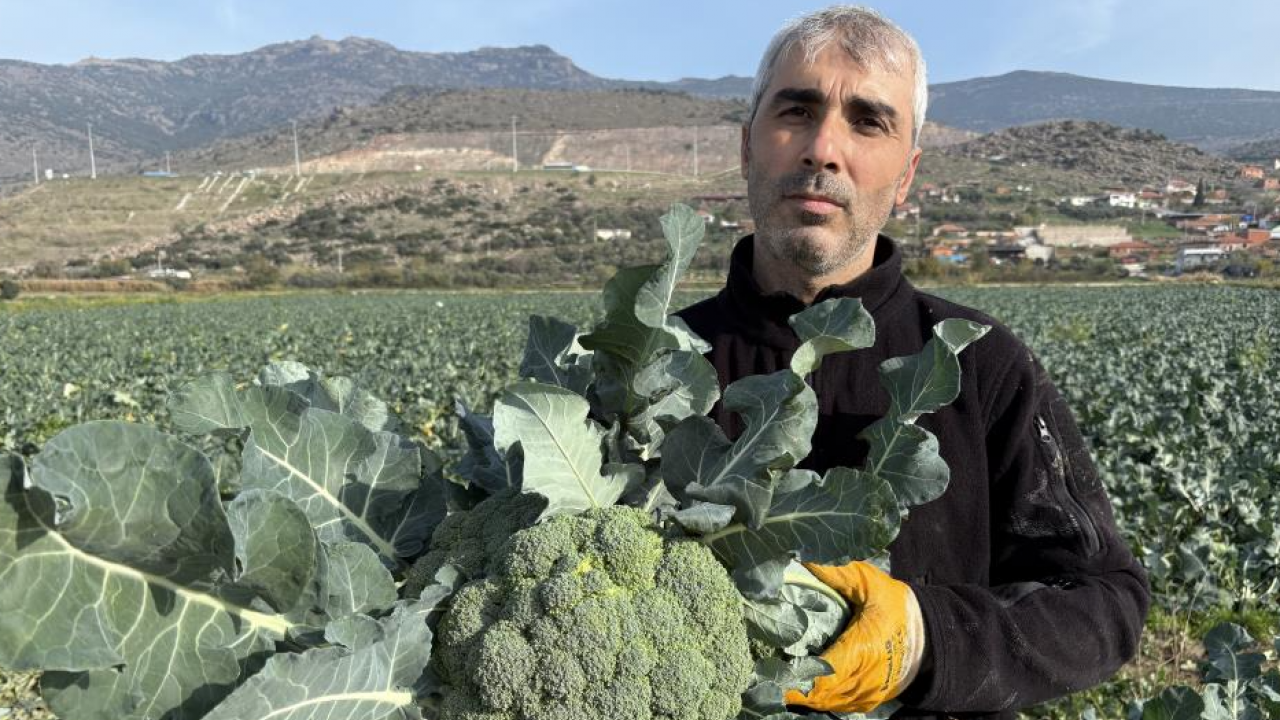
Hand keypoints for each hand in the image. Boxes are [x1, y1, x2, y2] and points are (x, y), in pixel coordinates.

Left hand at [784, 561, 925, 712]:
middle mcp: (863, 679)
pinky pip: (837, 705)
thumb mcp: (869, 583)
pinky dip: (819, 698)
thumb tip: (804, 557)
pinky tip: (802, 686)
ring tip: (777, 680)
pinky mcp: (868, 699)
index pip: (822, 675)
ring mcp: (866, 693)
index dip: (796, 679)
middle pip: (819, 694)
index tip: (771, 673)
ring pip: (827, 704)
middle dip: (792, 688)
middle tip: (765, 675)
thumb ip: (837, 573)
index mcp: (861, 650)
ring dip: (803, 696)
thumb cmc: (898, 607)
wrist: (930, 635)